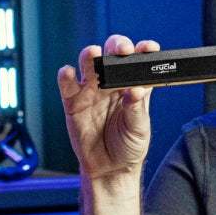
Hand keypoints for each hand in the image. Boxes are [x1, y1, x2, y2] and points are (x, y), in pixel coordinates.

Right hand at [58, 35, 160, 178]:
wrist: (110, 169)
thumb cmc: (129, 146)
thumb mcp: (139, 129)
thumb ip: (136, 110)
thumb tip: (135, 91)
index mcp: (133, 85)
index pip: (139, 61)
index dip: (144, 50)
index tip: (149, 48)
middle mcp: (112, 83)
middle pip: (112, 53)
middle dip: (116, 46)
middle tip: (122, 49)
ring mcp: (91, 90)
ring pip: (88, 62)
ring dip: (90, 55)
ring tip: (94, 54)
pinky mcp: (73, 101)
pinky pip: (67, 83)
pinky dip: (66, 75)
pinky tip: (69, 73)